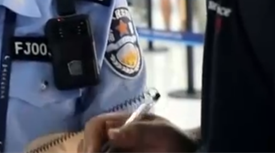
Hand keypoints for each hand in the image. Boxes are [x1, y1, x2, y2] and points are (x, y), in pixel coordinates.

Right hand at [80, 113, 195, 152]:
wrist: (187, 152)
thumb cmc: (175, 139)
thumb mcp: (162, 132)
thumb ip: (139, 130)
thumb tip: (111, 133)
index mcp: (120, 123)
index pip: (95, 125)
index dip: (90, 138)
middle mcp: (113, 138)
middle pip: (88, 143)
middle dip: (87, 151)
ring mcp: (115, 150)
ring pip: (94, 152)